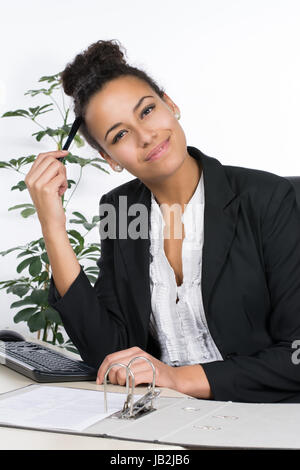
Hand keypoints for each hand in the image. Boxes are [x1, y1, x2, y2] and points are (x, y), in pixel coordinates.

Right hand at [25, 150, 68, 230]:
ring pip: (57, 166)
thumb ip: (47, 172)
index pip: (42, 157)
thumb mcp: (44, 186)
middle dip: (61, 167)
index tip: (65, 153)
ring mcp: (38, 184)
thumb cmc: (50, 204)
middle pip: (51, 160)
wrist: (50, 221)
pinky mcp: (48, 189)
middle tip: (62, 179)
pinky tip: (61, 192)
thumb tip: (58, 157)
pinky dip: (65, 184)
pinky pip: (62, 177)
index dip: (55, 153)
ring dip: (63, 176)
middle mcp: (32, 179)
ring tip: (60, 187)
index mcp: (29, 177)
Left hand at [96, 346, 211, 398]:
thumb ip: (124, 367)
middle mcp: (139, 354)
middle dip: (112, 379)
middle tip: (119, 384)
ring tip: (128, 385)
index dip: (102, 370)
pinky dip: (130, 385)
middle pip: (114, 366)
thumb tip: (106, 375)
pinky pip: (132, 379)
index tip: (100, 380)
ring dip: (121, 383)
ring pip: (121, 373)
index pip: (111, 358)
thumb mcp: (138, 366)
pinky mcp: (152, 372)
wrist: (175, 379)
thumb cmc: (156, 375)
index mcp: (134, 351)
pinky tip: (135, 387)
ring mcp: (146, 362)